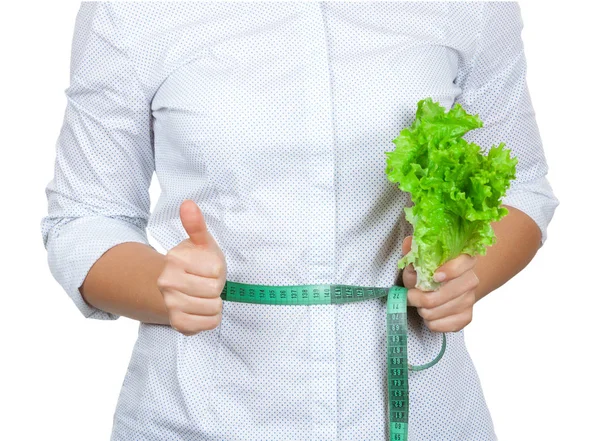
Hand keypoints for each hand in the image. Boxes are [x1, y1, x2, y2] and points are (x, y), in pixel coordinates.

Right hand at [157, 199, 226, 335]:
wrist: (179, 287)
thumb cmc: (197, 262)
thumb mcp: (201, 242)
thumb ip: (196, 225)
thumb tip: (188, 204)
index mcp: (174, 260)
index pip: (216, 271)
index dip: (218, 271)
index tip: (209, 269)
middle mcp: (167, 284)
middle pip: (214, 291)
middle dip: (216, 286)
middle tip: (207, 282)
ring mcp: (170, 305)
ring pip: (213, 308)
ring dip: (215, 302)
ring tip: (204, 295)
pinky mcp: (178, 324)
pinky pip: (210, 323)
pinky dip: (212, 317)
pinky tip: (202, 308)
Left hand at [401, 236, 478, 332]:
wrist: (446, 286)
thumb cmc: (430, 270)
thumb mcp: (420, 259)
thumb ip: (414, 251)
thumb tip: (408, 243)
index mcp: (463, 259)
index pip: (462, 265)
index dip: (450, 271)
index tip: (435, 276)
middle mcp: (471, 280)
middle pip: (445, 294)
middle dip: (420, 297)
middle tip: (410, 295)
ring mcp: (470, 300)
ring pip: (438, 311)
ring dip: (422, 310)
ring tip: (420, 304)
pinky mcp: (466, 317)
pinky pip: (442, 326)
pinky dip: (430, 322)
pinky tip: (429, 314)